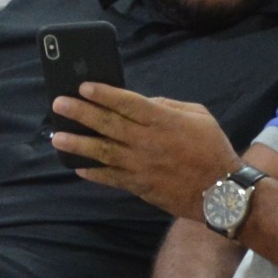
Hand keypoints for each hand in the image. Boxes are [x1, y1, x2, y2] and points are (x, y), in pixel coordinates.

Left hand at [53, 85, 244, 219]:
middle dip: (81, 113)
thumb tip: (146, 102)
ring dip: (78, 144)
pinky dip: (93, 172)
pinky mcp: (138, 185)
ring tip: (57, 138)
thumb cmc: (213, 149)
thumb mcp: (200, 116)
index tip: (83, 87)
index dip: (104, 94)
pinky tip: (77, 167)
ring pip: (102, 152)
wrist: (220, 191)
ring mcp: (140, 165)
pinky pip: (110, 177)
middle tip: (58, 105)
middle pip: (107, 124)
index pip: (127, 103)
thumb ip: (171, 106)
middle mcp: (147, 141)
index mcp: (163, 121)